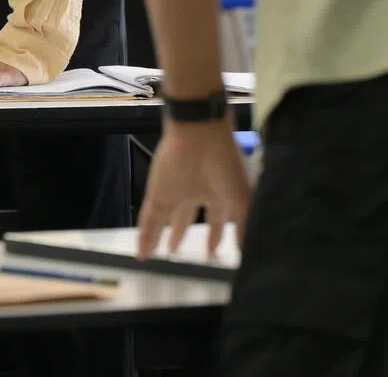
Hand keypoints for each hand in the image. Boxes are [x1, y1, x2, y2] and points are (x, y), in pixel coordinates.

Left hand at [137, 120, 251, 259]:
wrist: (199, 133)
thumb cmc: (224, 163)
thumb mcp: (241, 198)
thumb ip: (244, 226)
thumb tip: (245, 251)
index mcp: (216, 192)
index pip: (215, 220)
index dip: (215, 236)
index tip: (214, 252)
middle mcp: (193, 191)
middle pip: (187, 217)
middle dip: (184, 234)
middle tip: (178, 252)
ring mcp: (174, 191)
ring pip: (165, 219)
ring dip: (161, 237)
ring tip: (157, 254)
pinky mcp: (157, 192)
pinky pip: (149, 219)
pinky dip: (145, 237)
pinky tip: (142, 253)